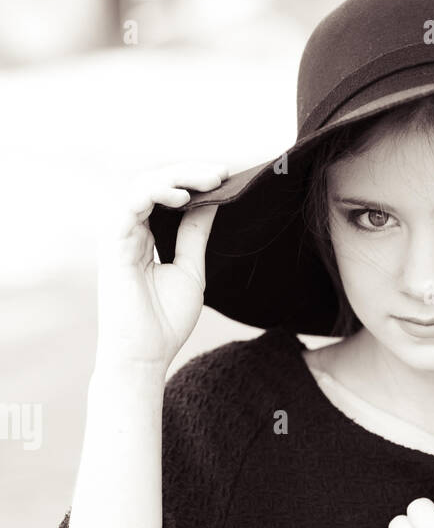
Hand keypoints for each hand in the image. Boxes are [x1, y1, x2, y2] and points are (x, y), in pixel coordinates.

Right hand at [95, 161, 229, 373]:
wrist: (145, 355)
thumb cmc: (165, 321)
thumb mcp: (190, 269)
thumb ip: (195, 234)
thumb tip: (211, 202)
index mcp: (143, 234)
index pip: (165, 193)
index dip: (193, 180)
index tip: (226, 177)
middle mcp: (128, 229)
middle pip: (155, 182)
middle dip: (190, 172)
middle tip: (223, 172)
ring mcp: (118, 233)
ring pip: (144, 185)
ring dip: (178, 178)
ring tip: (211, 180)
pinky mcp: (113, 242)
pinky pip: (132, 203)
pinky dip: (157, 193)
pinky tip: (184, 197)